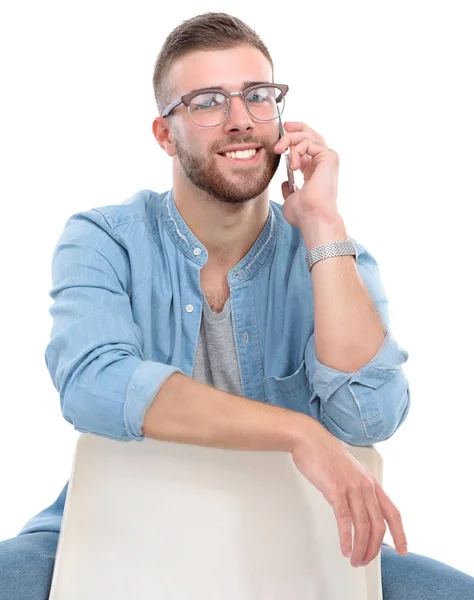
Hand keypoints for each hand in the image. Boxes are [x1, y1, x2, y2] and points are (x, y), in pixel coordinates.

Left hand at [274, 121, 339, 230]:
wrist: (313, 217)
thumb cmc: (303, 214)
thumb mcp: (290, 199)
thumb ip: (288, 189)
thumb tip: (285, 183)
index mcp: (315, 172)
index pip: (308, 148)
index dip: (295, 140)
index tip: (283, 135)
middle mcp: (324, 163)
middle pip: (312, 136)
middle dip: (297, 128)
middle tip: (284, 126)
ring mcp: (328, 159)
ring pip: (309, 136)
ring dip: (290, 139)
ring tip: (279, 150)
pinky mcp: (329, 157)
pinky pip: (309, 142)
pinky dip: (297, 150)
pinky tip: (293, 165)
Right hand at [292, 425, 407, 566]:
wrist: (310, 439)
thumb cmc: (325, 454)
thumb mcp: (350, 472)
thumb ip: (357, 489)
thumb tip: (357, 508)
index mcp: (371, 482)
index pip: (392, 512)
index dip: (399, 533)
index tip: (402, 549)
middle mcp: (365, 486)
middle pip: (378, 525)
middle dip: (374, 548)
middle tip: (366, 560)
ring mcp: (351, 488)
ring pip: (363, 526)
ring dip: (360, 548)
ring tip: (355, 559)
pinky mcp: (335, 490)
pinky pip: (344, 520)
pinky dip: (346, 538)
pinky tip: (345, 548)